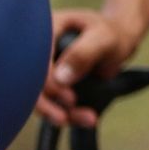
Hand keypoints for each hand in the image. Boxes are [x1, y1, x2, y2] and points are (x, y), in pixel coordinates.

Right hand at [36, 8, 136, 126]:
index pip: (34, 60)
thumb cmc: (110, 33)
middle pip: (30, 83)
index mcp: (44, 30)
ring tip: (88, 119)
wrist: (118, 41)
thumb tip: (61, 77)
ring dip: (60, 113)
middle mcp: (37, 51)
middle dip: (47, 105)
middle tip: (66, 118)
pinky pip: (53, 104)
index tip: (69, 98)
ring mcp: (43, 70)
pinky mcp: (51, 86)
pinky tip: (87, 118)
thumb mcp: (103, 38)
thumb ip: (84, 52)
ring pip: (41, 98)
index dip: (46, 82)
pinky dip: (69, 114)